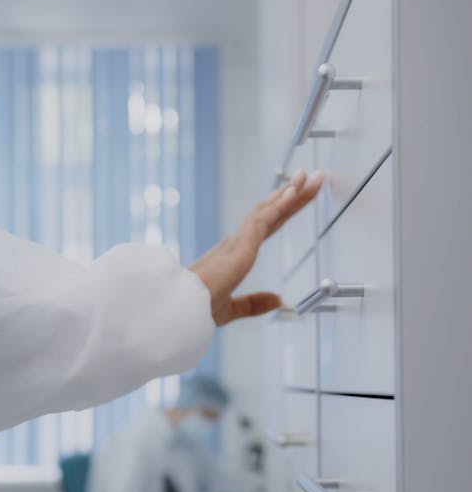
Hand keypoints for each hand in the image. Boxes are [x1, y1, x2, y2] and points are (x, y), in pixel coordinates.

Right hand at [189, 169, 322, 325]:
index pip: (267, 225)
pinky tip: (293, 193)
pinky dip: (279, 206)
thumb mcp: (231, 309)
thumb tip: (278, 300)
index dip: (285, 209)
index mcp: (234, 254)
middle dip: (294, 194)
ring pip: (268, 211)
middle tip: (313, 176)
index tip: (300, 195)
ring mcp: (236, 243)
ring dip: (291, 192)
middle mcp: (235, 243)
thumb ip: (253, 304)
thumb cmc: (194, 311)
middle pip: (271, 212)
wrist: (178, 315)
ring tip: (309, 176)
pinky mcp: (238, 247)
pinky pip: (262, 222)